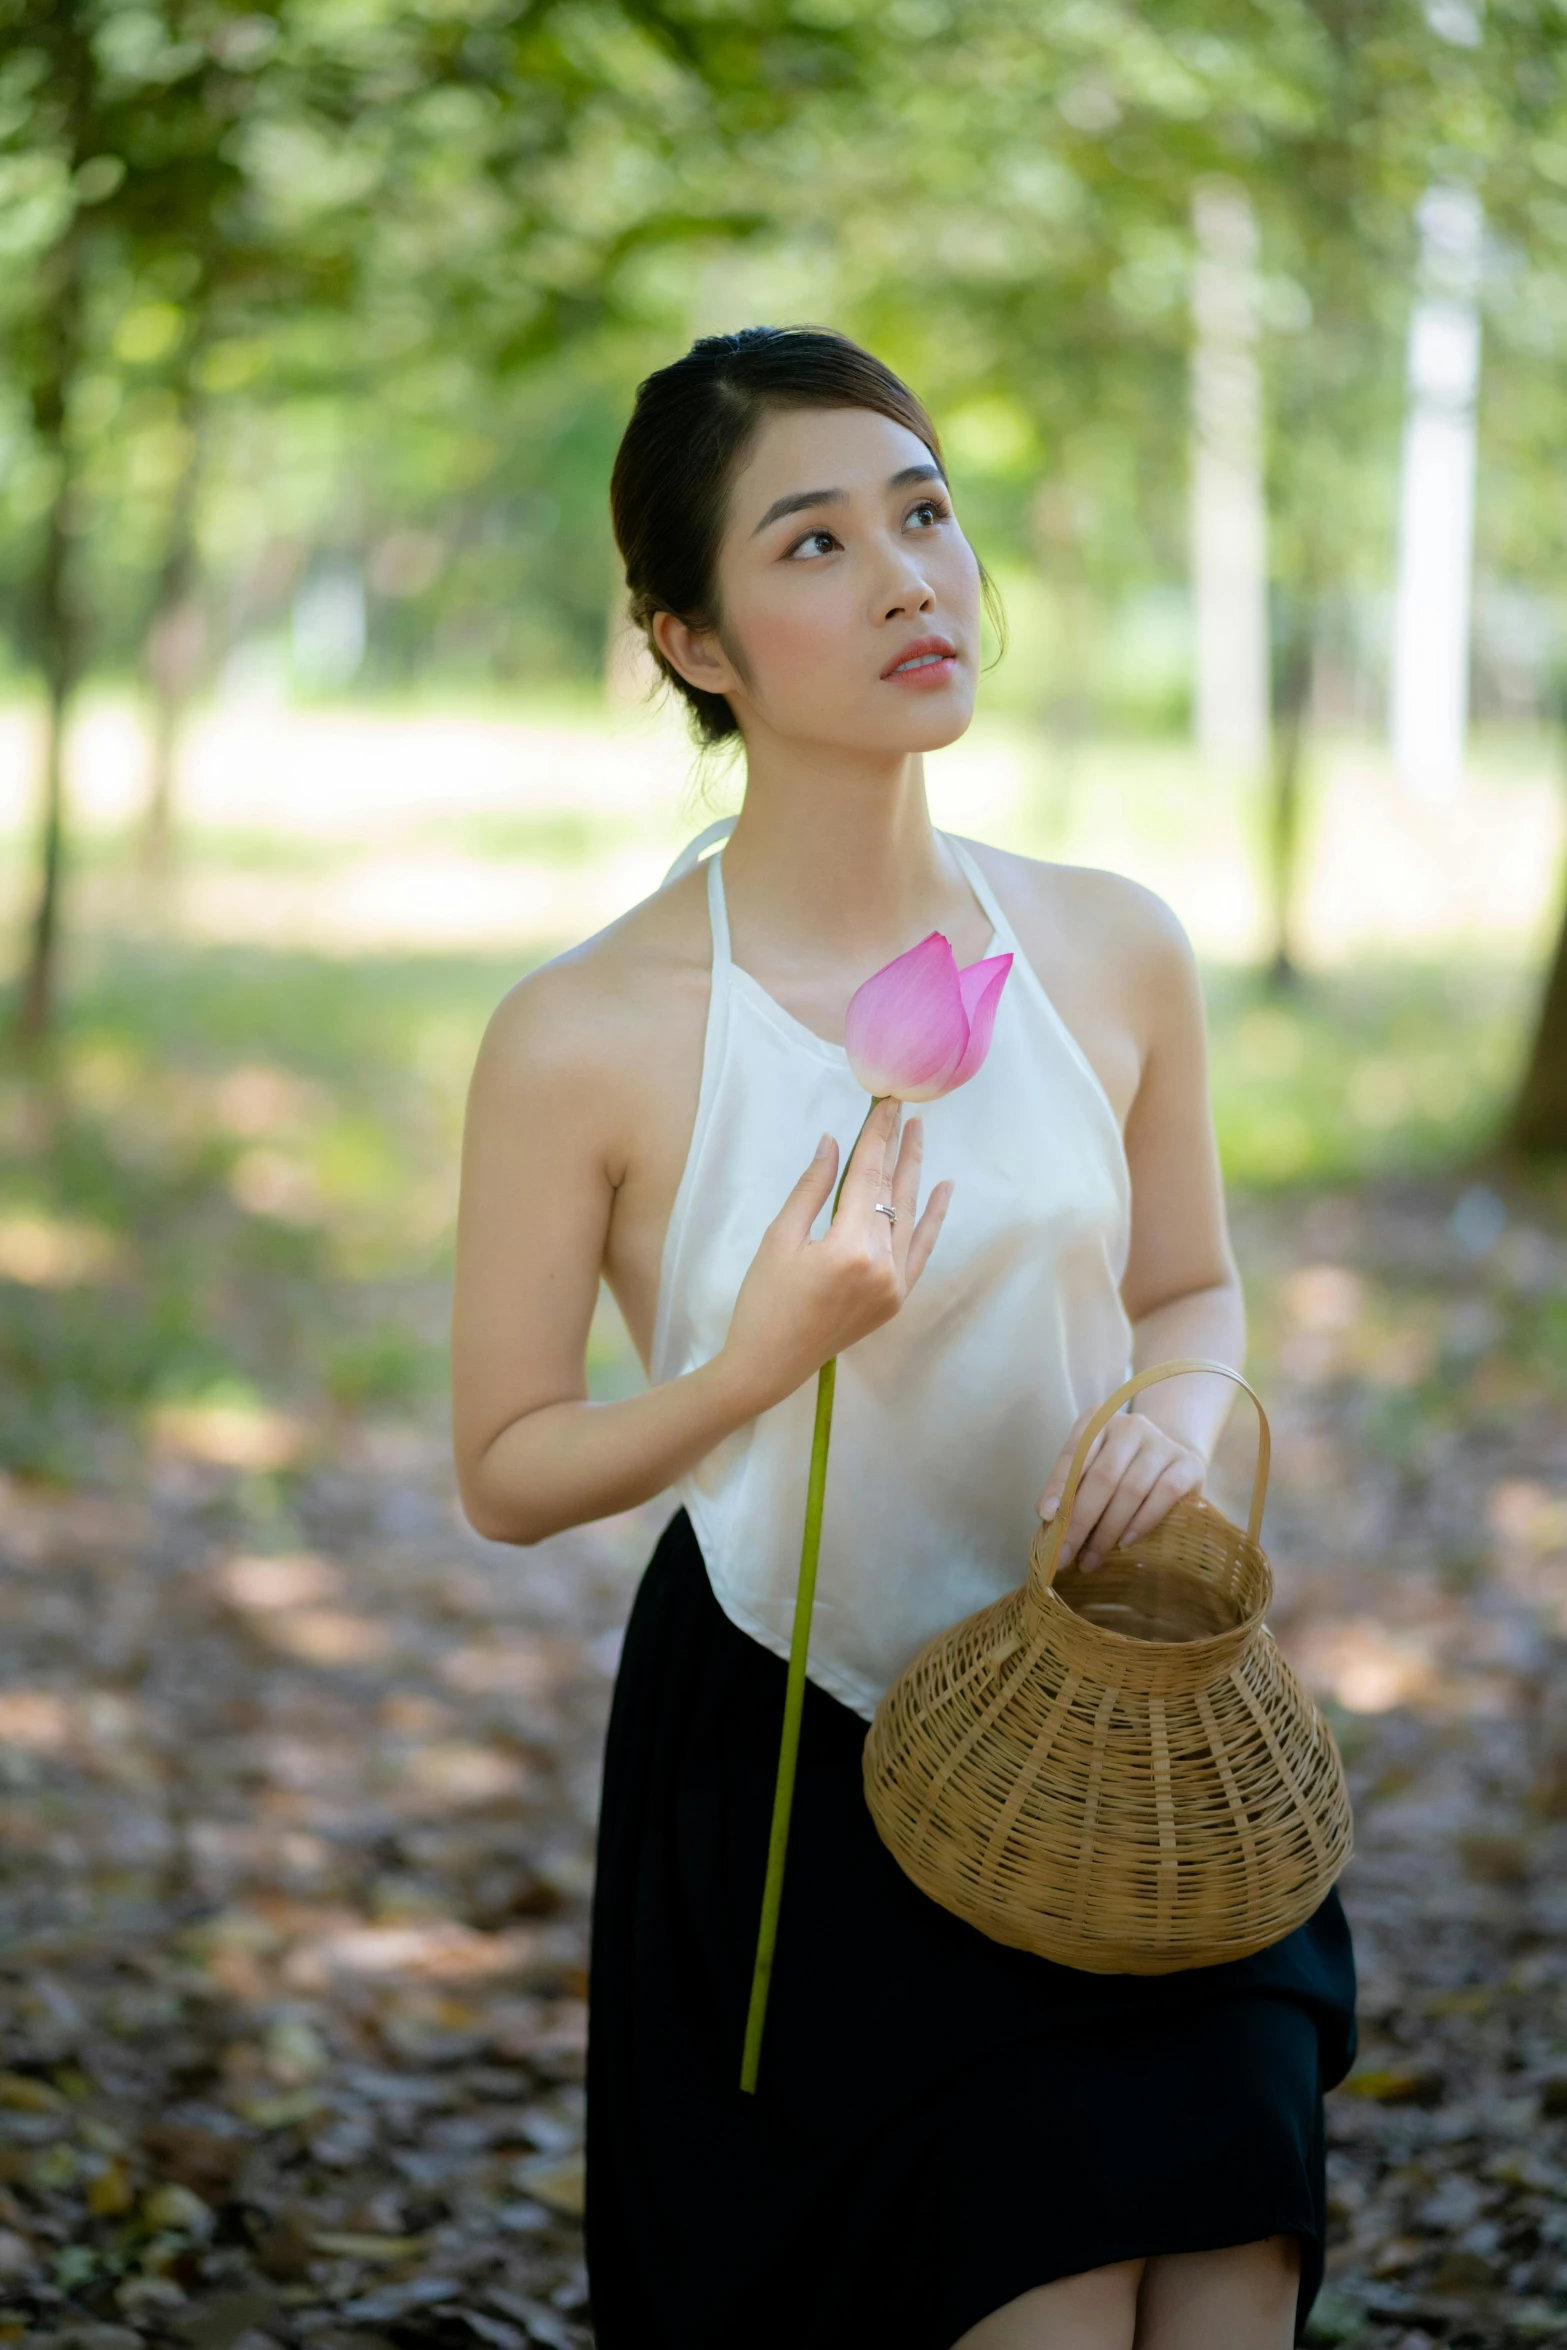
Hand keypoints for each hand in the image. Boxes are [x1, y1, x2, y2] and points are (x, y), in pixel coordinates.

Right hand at [718, 1097, 952, 1415]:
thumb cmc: (763, 1301)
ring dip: (915, 1173)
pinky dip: (934, 1219)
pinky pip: (922, 1250)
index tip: (886, 1104)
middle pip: (893, 1192)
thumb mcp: (780, 1238)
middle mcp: (882, 1265)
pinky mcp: (897, 1298)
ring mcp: (895, 1285)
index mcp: (850, 1248)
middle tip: (905, 1109)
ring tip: (919, 1135)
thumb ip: (812, 1189)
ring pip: (910, 1215)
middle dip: (898, 1147)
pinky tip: (943, 1189)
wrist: (769, 1364)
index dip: (877, 1137)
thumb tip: (833, 1143)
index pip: (868, 1177)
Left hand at [1036, 1409, 1204, 1570]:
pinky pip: (1164, 1495)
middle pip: (1102, 1477)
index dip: (1058, 1485)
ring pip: (1131, 1489)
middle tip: (1065, 1554)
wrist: (1171, 1456)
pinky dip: (1142, 1522)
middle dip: (1080, 1521)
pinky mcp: (1188, 1464)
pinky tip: (1125, 1543)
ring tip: (1091, 1559)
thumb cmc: (1120, 1467)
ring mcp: (1161, 1443)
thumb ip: (1072, 1487)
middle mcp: (1130, 1426)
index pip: (1074, 1454)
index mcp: (1097, 1421)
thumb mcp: (1092, 1467)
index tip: (1046, 1516)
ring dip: (1107, 1530)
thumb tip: (1051, 1522)